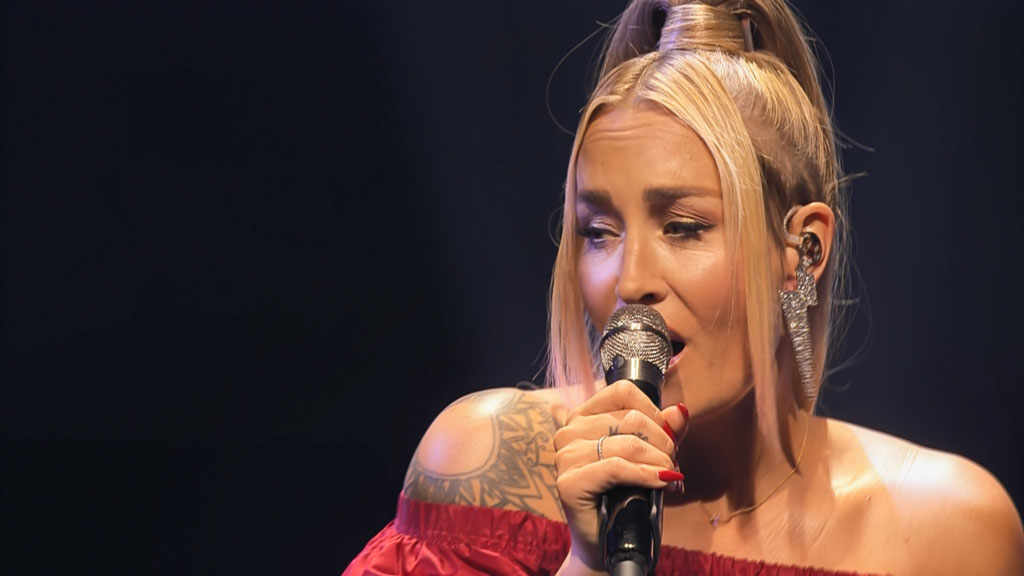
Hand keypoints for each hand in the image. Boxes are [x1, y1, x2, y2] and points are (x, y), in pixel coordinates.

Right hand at [552, 380, 688, 573]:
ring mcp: (565, 457)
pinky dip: (645, 475)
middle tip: (671, 467)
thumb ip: (665, 432)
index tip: (668, 438)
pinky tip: (662, 484)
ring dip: (658, 462)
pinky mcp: (569, 482)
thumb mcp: (651, 458)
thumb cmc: (629, 498)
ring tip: (669, 478)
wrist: (611, 544)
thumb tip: (680, 410)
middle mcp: (568, 432)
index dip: (654, 412)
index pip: (623, 392)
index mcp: (583, 417)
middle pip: (629, 419)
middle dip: (662, 443)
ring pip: (626, 443)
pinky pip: (616, 467)